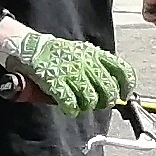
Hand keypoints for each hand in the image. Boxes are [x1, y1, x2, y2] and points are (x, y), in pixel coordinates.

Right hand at [0, 25, 127, 117]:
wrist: (30, 46)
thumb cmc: (57, 52)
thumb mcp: (82, 52)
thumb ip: (98, 65)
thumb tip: (112, 85)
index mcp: (94, 54)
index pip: (121, 70)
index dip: (126, 86)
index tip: (124, 94)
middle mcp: (86, 63)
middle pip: (107, 90)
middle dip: (106, 101)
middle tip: (99, 103)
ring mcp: (71, 72)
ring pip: (90, 99)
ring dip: (87, 106)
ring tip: (81, 105)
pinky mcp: (55, 82)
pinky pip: (70, 102)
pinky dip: (72, 109)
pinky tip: (69, 109)